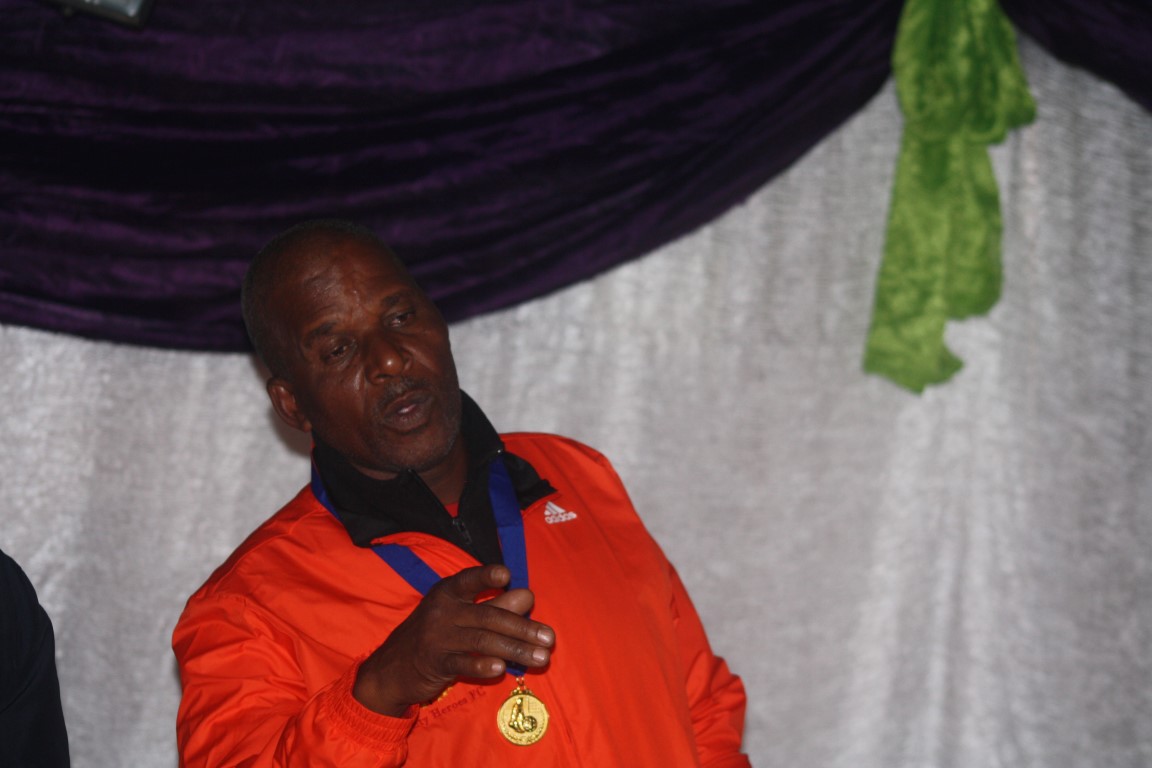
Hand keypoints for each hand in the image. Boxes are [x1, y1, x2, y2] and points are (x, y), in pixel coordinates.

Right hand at [353, 564, 554, 715]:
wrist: (392, 668)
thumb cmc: (436, 635)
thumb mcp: (462, 615)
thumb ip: (496, 605)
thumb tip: (529, 596)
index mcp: (449, 592)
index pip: (469, 580)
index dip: (486, 576)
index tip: (506, 576)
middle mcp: (442, 610)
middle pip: (488, 616)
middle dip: (522, 627)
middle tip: (550, 638)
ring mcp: (437, 637)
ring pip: (482, 640)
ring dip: (515, 650)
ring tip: (541, 658)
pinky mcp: (434, 663)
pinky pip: (461, 663)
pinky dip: (481, 665)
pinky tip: (501, 668)